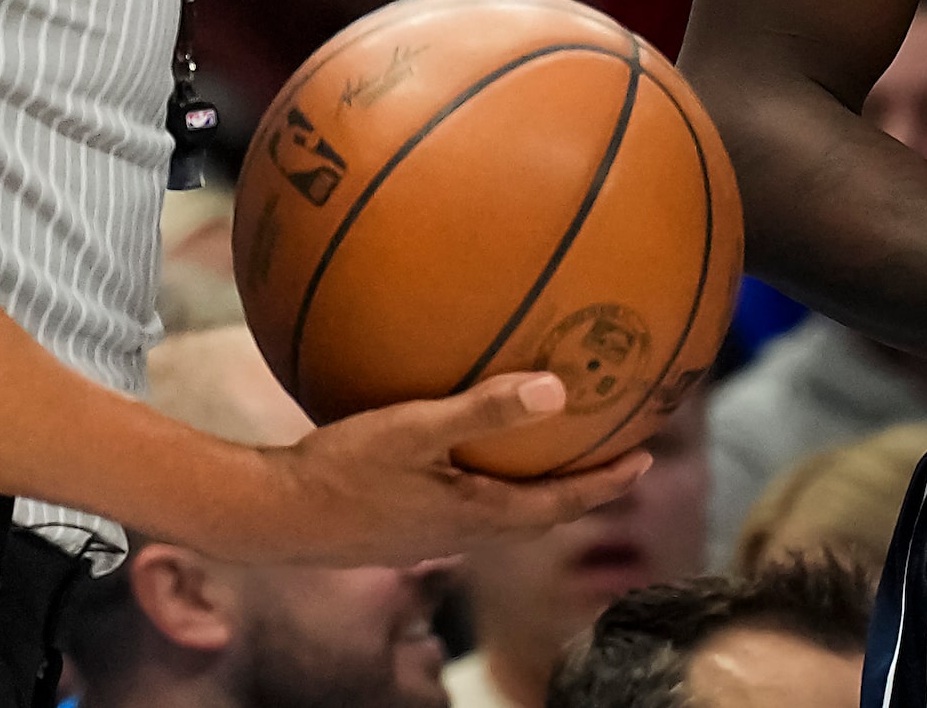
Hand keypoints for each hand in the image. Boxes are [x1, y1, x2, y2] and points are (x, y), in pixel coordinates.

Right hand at [244, 373, 649, 565]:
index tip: (645, 460)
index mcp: (484, 514)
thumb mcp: (412, 430)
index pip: (565, 502)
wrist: (280, 519)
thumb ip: (482, 409)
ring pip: (503, 516)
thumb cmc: (344, 472)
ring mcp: (436, 538)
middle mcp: (469, 535)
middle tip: (607, 457)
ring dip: (533, 489)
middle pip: (541, 514)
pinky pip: (467, 509)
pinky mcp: (405, 531)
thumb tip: (557, 389)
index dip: (608, 481)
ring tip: (542, 457)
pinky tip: (457, 460)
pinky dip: (487, 486)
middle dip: (579, 487)